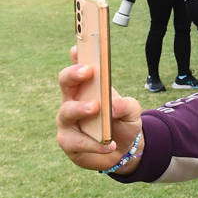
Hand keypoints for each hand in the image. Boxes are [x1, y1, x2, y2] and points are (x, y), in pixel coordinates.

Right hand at [56, 46, 142, 172]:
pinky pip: (76, 142)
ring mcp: (67, 121)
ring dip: (80, 109)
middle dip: (74, 74)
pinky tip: (109, 144)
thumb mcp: (132, 111)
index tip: (79, 47)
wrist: (124, 150)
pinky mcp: (68, 142)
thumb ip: (127, 105)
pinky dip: (94, 143)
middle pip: (65, 82)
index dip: (77, 56)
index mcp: (87, 87)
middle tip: (88, 71)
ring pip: (66, 112)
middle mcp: (72, 100)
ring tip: (95, 107)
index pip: (79, 67)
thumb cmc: (122, 123)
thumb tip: (113, 106)